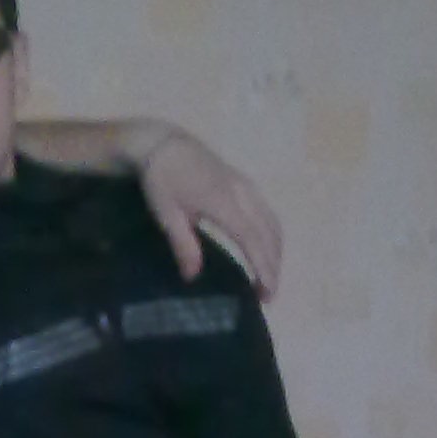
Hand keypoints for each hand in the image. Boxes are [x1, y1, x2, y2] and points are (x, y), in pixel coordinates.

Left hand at [138, 127, 283, 298]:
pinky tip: (266, 251)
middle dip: (273, 265)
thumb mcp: (166, 213)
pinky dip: (271, 236)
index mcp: (223, 201)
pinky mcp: (245, 183)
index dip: (262, 266)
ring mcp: (246, 186)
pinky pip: (267, 212)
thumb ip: (182, 244)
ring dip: (275, 251)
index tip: (268, 291)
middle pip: (268, 233)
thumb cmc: (161, 178)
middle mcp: (242, 193)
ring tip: (269, 278)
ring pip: (272, 222)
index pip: (251, 238)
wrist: (164, 142)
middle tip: (268, 296)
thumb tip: (193, 276)